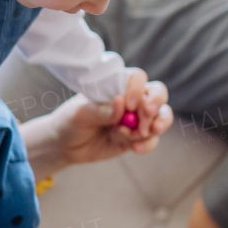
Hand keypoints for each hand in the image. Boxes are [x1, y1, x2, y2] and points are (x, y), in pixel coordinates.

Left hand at [48, 88, 172, 166]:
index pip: (137, 78)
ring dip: (156, 124)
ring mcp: (136, 119)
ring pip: (161, 116)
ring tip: (141, 134)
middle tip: (146, 116)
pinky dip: (148, 144)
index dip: (137, 89)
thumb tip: (120, 103)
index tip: (127, 104)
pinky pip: (152, 139)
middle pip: (157, 93)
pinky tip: (135, 149)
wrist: (66, 145)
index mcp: (117, 86)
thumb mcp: (80, 114)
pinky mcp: (136, 138)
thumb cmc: (71, 120)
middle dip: (156, 104)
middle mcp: (131, 99)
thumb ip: (100, 110)